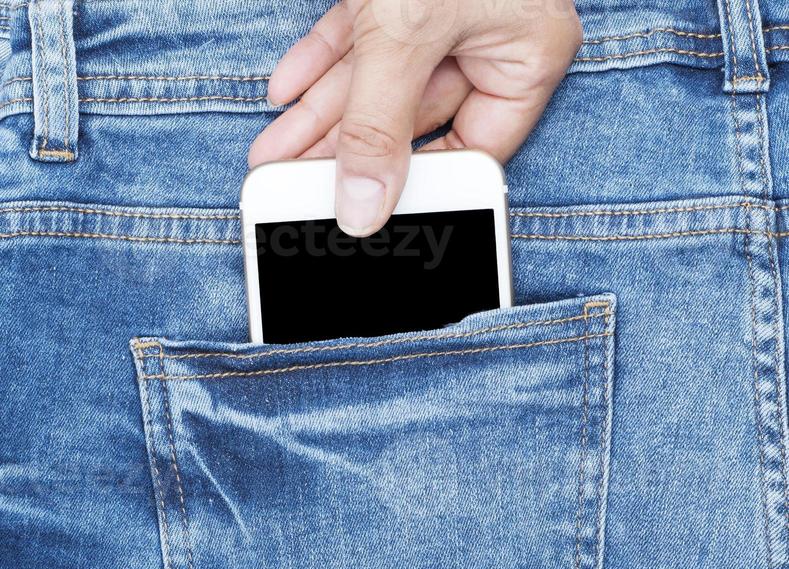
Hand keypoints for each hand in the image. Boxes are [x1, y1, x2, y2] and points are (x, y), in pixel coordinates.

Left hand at [248, 0, 581, 236]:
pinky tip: (285, 92)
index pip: (472, 150)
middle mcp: (491, 39)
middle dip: (343, 150)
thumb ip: (381, 124)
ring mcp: (448, 12)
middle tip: (293, 185)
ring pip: (379, 83)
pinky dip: (321, 61)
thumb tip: (364, 207)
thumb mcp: (408, 30)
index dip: (416, 182)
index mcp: (527, 57)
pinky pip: (362, 39)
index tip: (365, 211)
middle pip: (413, 120)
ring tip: (272, 152)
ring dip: (319, 115)